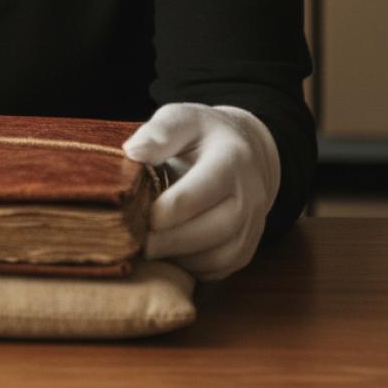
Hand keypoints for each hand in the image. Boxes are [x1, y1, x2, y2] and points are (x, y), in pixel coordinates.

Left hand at [122, 103, 279, 280]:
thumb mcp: (183, 118)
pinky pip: (221, 269)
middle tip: (135, 242)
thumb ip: (159, 131)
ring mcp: (253, 224)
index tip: (134, 213)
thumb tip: (133, 151)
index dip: (162, 210)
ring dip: (181, 258)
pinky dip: (193, 268)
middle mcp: (250, 196)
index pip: (196, 194)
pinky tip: (168, 255)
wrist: (247, 152)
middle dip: (170, 241)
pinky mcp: (248, 247)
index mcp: (232, 160)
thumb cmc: (204, 134)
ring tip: (148, 249)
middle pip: (213, 230)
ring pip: (220, 256)